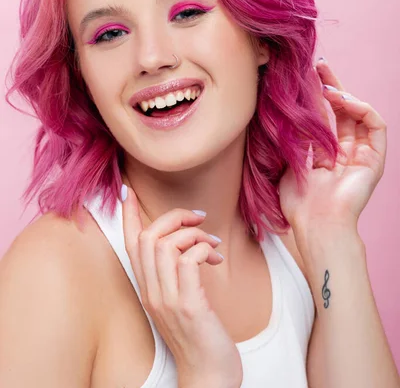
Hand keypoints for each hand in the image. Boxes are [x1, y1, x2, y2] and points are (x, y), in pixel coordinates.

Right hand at [121, 185, 242, 387]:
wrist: (209, 376)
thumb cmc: (200, 335)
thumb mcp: (181, 300)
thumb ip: (177, 273)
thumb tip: (187, 243)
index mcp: (148, 289)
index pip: (130, 245)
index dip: (128, 215)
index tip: (127, 190)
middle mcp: (152, 293)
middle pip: (147, 237)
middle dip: (173, 216)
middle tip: (198, 217)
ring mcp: (168, 300)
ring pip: (165, 245)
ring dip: (193, 233)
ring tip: (212, 243)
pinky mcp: (189, 306)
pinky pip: (187, 261)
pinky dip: (201, 248)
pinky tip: (215, 256)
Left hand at [278, 58, 386, 234]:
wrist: (316, 225)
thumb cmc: (299, 203)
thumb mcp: (290, 162)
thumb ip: (295, 138)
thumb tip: (289, 112)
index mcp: (325, 155)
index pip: (324, 118)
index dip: (316, 97)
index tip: (302, 77)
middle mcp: (345, 153)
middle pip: (341, 111)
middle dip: (330, 86)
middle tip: (317, 65)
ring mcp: (361, 155)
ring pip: (358, 114)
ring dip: (344, 93)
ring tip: (326, 82)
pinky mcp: (375, 159)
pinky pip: (376, 125)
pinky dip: (362, 108)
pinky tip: (343, 99)